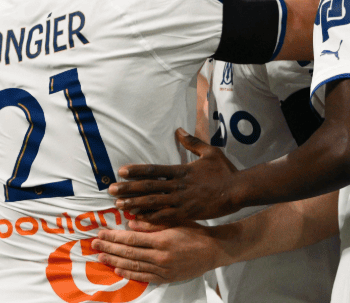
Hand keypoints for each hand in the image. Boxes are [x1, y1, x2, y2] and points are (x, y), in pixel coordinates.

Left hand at [92, 220, 221, 283]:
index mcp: (162, 239)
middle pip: (129, 252)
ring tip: (101, 256)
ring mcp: (163, 269)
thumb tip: (130, 222)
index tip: (102, 233)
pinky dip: (129, 274)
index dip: (114, 236)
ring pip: (133, 265)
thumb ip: (152, 223)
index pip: (132, 238)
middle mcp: (161, 256)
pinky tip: (118, 269)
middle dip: (110, 247)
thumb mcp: (176, 221)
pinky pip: (144, 277)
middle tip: (95, 244)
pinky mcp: (166, 278)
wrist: (214, 250)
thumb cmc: (196, 232)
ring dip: (115, 261)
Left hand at [109, 128, 239, 223]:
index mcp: (182, 171)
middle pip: (149, 187)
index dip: (136, 171)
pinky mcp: (186, 214)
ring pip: (153, 203)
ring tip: (119, 205)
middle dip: (128, 188)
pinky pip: (164, 217)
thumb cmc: (225, 171)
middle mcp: (178, 186)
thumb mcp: (210, 152)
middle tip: (111, 190)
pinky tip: (137, 218)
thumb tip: (178, 131)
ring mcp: (181, 201)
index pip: (154, 170)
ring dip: (134, 203)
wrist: (237, 191)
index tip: (121, 171)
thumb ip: (193, 142)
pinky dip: (149, 218)